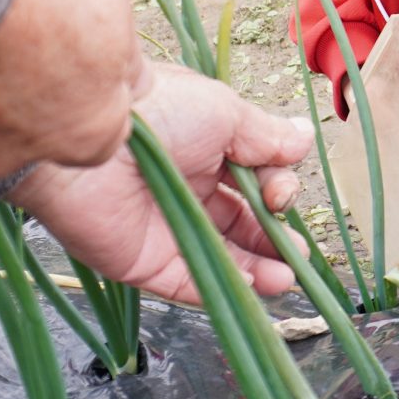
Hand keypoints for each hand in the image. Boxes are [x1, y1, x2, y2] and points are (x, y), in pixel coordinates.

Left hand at [7, 64, 313, 304]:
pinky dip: (223, 287)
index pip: (252, 181)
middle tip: (297, 253)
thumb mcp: (226, 113)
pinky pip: (190, 282)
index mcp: (205, 151)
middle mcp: (187, 191)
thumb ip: (267, 137)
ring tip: (287, 278)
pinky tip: (255, 286)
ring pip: (221, 258)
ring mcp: (166, 229)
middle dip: (272, 238)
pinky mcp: (145, 263)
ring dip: (258, 270)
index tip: (279, 194)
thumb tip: (306, 137)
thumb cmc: (160, 111)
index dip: (275, 191)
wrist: (93, 137)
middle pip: (240, 224)